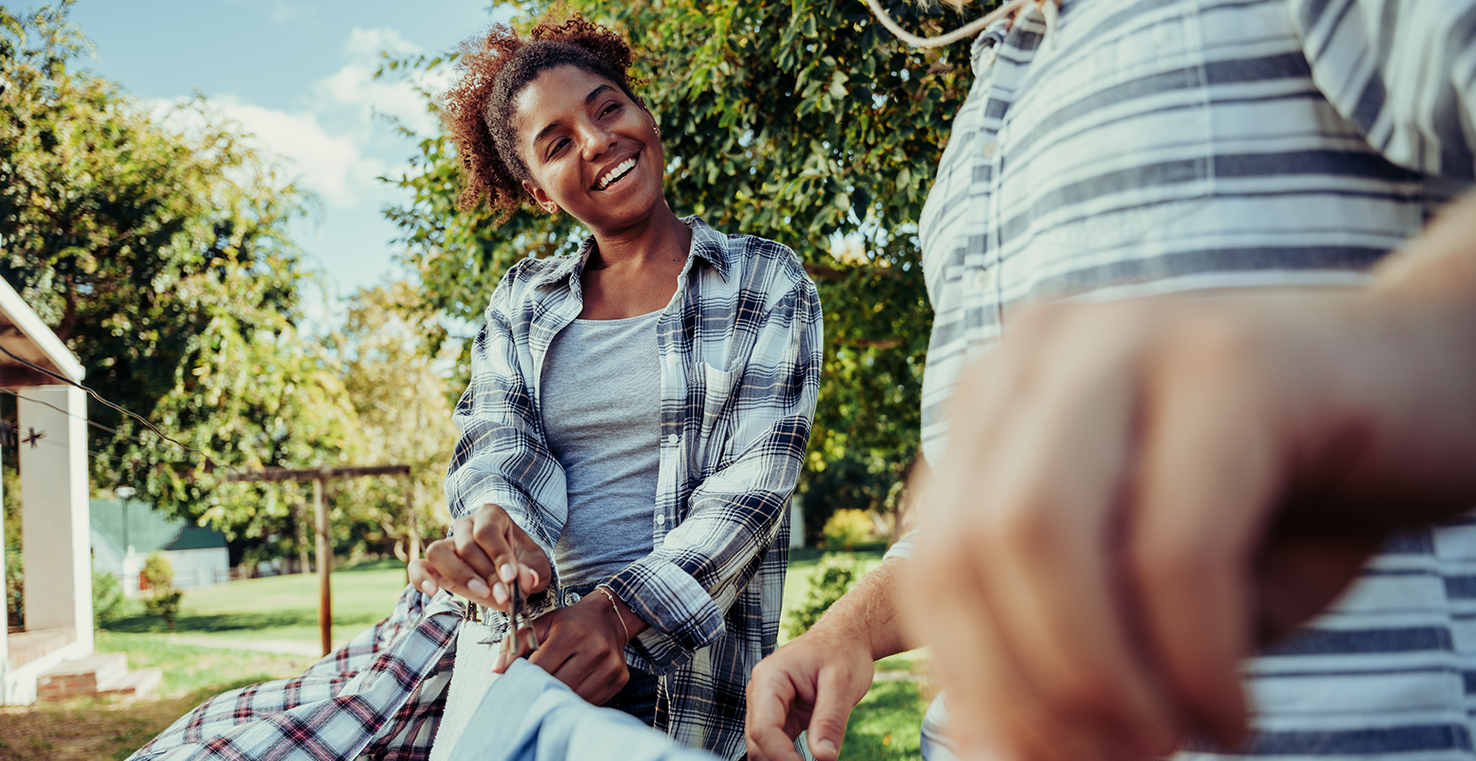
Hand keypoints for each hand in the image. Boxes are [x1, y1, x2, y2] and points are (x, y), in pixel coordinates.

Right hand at [407, 504, 550, 612]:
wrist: (509, 571)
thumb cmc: (522, 562)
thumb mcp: (535, 565)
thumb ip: (532, 571)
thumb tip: (527, 579)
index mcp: (490, 516)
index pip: (487, 532)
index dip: (499, 556)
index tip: (510, 578)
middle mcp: (465, 525)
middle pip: (466, 544)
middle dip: (486, 573)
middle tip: (504, 595)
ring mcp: (447, 543)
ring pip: (438, 551)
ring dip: (460, 576)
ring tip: (481, 594)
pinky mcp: (434, 564)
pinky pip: (418, 566)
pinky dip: (421, 578)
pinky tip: (432, 591)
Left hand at [508, 594, 630, 704]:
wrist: (610, 618)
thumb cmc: (573, 622)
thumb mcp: (543, 624)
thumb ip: (517, 643)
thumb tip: (497, 669)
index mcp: (571, 633)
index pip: (540, 667)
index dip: (524, 679)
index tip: (516, 684)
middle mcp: (593, 649)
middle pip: (556, 685)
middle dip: (539, 691)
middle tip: (528, 694)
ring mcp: (609, 666)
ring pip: (573, 697)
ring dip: (557, 699)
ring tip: (547, 695)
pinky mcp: (618, 678)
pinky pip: (590, 700)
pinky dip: (575, 701)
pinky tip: (567, 695)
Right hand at [744, 627, 874, 760]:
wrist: (845, 639)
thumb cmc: (842, 652)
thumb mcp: (843, 683)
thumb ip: (830, 720)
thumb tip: (823, 757)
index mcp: (770, 678)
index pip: (764, 728)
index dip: (782, 756)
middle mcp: (762, 693)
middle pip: (759, 741)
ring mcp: (769, 707)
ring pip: (764, 747)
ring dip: (783, 760)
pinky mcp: (782, 718)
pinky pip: (778, 744)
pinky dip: (790, 758)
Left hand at [904, 290, 1475, 760]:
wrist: (1438, 392)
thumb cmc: (1283, 504)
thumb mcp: (1147, 578)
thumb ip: (1057, 638)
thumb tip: (977, 748)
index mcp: (999, 394)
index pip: (932, 561)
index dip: (973, 687)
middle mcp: (1042, 349)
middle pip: (963, 548)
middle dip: (1024, 693)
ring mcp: (1130, 337)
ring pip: (1037, 534)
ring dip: (1096, 681)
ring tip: (1167, 744)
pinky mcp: (1234, 362)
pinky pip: (1174, 548)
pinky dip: (1193, 663)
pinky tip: (1231, 719)